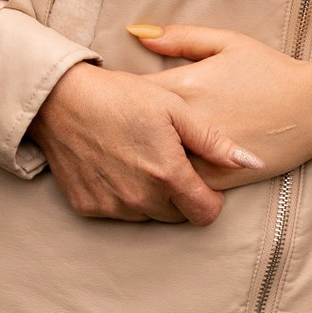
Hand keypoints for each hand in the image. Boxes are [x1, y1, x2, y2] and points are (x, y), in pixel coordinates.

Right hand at [33, 61, 261, 224]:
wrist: (59, 99)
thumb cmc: (121, 96)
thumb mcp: (174, 108)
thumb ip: (213, 141)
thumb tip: (252, 162)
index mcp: (167, 175)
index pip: (206, 214)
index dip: (211, 199)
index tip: (203, 180)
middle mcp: (140, 199)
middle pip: (178, 216)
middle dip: (181, 196)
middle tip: (169, 162)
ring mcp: (112, 206)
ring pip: (148, 216)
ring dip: (151, 197)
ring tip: (140, 160)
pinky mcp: (88, 207)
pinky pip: (118, 212)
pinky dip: (122, 196)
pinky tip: (115, 166)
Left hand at [127, 24, 311, 178]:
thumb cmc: (271, 72)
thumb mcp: (227, 42)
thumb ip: (180, 38)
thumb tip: (137, 34)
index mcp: (182, 87)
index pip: (128, 93)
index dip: (118, 95)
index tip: (115, 96)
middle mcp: (183, 125)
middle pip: (133, 131)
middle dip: (124, 127)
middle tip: (117, 125)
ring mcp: (198, 156)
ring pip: (152, 163)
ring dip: (143, 156)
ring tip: (135, 151)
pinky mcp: (215, 179)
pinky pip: (178, 185)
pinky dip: (168, 178)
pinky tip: (164, 170)